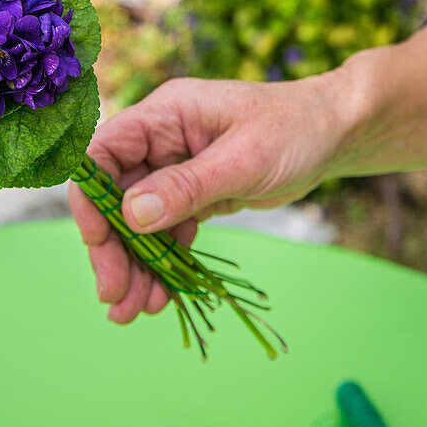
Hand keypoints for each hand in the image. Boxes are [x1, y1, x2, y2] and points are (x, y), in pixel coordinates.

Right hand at [68, 73, 345, 325]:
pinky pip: (165, 230)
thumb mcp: (243, 159)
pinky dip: (161, 262)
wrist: (334, 133)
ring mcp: (176, 167)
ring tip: (136, 311)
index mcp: (165, 114)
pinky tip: (163, 295)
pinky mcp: (194, 193)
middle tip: (116, 296)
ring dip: (134, 264)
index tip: (98, 242)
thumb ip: (187, 186)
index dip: (92, 196)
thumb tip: (132, 215)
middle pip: (114, 194)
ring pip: (137, 219)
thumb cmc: (293, 129)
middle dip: (112, 246)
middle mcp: (162, 139)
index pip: (104, 152)